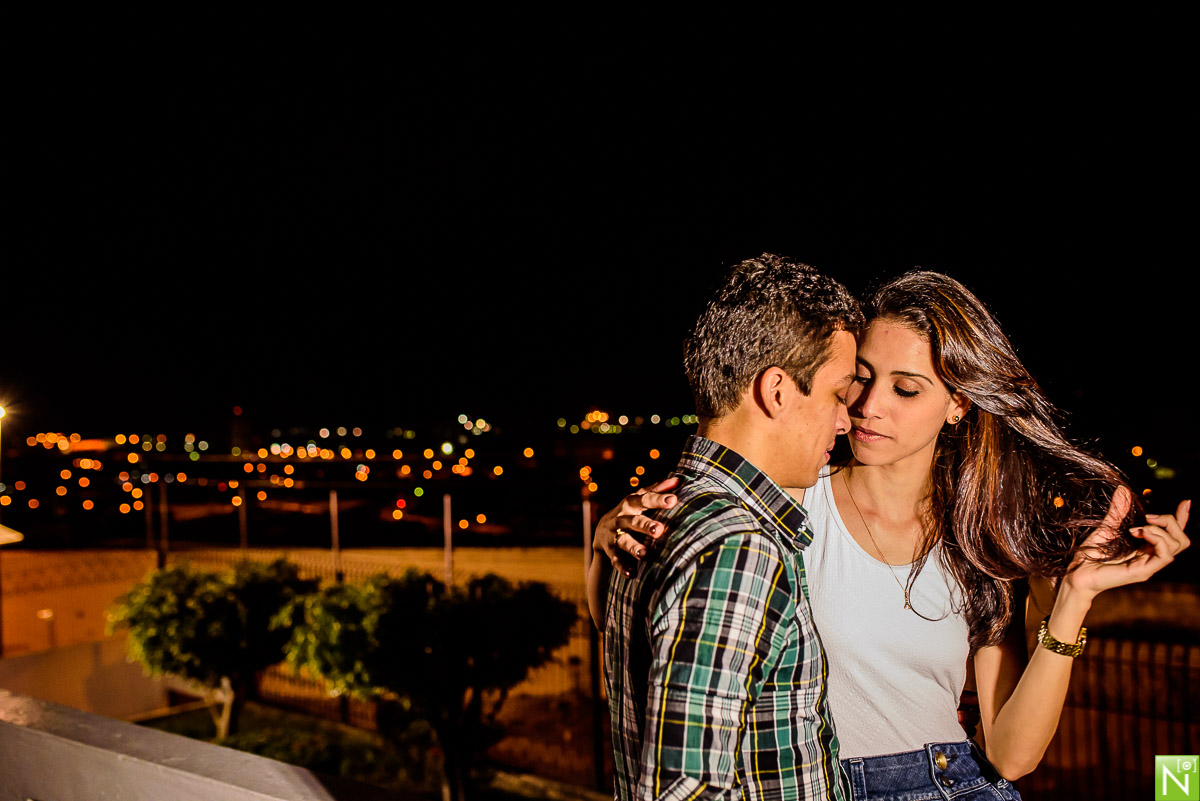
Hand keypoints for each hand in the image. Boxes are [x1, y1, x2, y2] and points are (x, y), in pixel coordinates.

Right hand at [593, 477, 679, 575]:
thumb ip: (656, 490)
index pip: (645, 499)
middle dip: (646, 525)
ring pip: (624, 541)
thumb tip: (678, 479)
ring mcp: (614, 535)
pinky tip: (631, 574)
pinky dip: (622, 567)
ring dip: (633, 547)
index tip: (673, 499)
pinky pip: (615, 559)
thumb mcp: (639, 499)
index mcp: (631, 503)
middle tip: (659, 530)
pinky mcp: (610, 550)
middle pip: (634, 521)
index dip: (659, 499)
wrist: (602, 531)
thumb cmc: (629, 512)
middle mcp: (621, 518)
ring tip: (644, 554)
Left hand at [1063, 488, 1190, 597]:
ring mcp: (1149, 565)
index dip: (1182, 518)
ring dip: (1160, 529)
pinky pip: (1165, 555)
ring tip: (1138, 527)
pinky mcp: (1143, 572)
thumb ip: (1118, 511)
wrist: (1077, 573)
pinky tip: (1138, 532)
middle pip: (1181, 540)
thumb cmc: (1091, 554)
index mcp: (1146, 547)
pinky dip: (1156, 539)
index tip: (1185, 502)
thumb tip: (1123, 490)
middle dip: (1171, 521)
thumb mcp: (1106, 527)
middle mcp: (1152, 557)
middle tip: (1148, 516)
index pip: (1173, 534)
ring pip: (1176, 545)